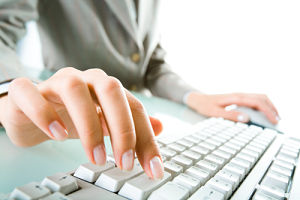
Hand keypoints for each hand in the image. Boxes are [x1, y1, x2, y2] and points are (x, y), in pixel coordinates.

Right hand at [0, 67, 163, 178]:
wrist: (30, 111)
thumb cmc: (70, 116)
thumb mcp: (104, 122)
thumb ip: (130, 124)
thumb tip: (160, 127)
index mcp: (106, 88)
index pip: (134, 107)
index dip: (146, 137)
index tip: (153, 168)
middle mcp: (85, 80)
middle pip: (111, 89)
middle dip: (123, 128)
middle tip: (125, 163)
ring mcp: (55, 82)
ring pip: (75, 89)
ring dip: (89, 125)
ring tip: (96, 157)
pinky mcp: (26, 92)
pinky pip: (32, 94)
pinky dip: (45, 114)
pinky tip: (58, 135)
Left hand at [186, 92, 278, 123]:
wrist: (198, 99)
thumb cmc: (205, 106)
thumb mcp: (215, 113)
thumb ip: (230, 115)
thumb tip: (246, 118)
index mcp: (235, 98)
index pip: (257, 102)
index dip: (267, 111)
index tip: (274, 121)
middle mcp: (239, 95)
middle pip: (261, 97)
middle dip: (272, 108)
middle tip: (277, 120)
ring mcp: (239, 96)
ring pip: (259, 97)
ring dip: (268, 106)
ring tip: (274, 117)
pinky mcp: (238, 98)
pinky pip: (254, 100)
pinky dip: (262, 105)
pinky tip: (263, 114)